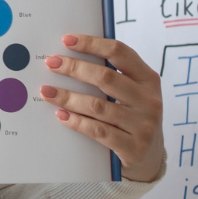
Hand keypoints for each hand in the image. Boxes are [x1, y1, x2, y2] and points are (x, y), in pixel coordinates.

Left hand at [39, 34, 164, 182]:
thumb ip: (112, 77)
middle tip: (51, 64)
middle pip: (106, 77)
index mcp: (149, 79)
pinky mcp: (133, 148)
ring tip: (47, 91)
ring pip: (98, 106)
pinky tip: (61, 115)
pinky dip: (77, 122)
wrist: (150, 158)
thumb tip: (71, 57)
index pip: (120, 53)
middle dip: (74, 68)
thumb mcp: (132, 94)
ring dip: (68, 97)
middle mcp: (149, 100)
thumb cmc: (133, 118)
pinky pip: (98, 131)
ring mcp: (143, 125)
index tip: (67, 40)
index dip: (92, 44)